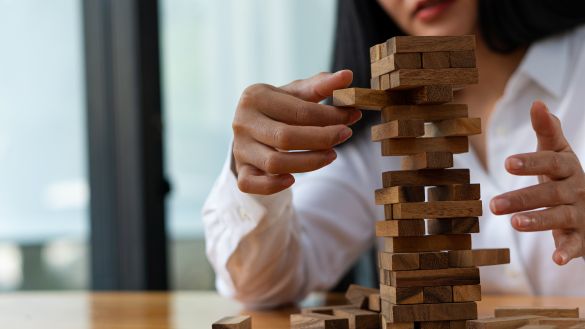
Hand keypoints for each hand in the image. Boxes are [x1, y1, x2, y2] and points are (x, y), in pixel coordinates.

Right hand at [232, 70, 360, 194]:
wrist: (253, 129)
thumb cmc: (281, 109)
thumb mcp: (298, 94)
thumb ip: (322, 85)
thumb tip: (347, 76)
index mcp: (255, 96)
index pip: (299, 110)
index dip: (330, 116)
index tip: (353, 117)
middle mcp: (242, 121)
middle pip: (286, 137)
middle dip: (322, 139)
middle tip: (346, 135)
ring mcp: (240, 148)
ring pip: (274, 163)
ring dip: (308, 162)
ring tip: (332, 155)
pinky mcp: (241, 170)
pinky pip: (252, 184)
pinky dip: (273, 186)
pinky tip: (293, 180)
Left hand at [490, 101, 584, 264]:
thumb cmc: (565, 175)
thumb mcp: (559, 152)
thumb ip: (547, 130)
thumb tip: (537, 103)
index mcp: (568, 167)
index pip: (550, 162)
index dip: (530, 162)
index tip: (507, 163)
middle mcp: (576, 190)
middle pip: (549, 193)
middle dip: (521, 198)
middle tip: (493, 204)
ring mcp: (580, 214)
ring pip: (559, 217)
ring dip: (538, 221)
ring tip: (514, 223)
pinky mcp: (582, 237)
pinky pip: (576, 245)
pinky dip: (568, 251)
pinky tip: (557, 259)